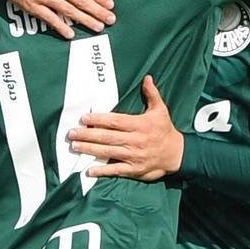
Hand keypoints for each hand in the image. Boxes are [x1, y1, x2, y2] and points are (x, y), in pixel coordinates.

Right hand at [0, 0, 114, 39]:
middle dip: (97, 11)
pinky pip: (47, 18)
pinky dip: (59, 26)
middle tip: (110, 20)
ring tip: (97, 28)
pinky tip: (70, 33)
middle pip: (79, 0)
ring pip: (67, 10)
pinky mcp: (30, 5)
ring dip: (84, 20)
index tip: (110, 4)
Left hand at [67, 76, 183, 180]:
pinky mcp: (134, 169)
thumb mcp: (161, 110)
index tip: (84, 118)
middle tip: (72, 133)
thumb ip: (152, 94)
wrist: (177, 154)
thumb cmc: (165, 130)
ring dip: (90, 150)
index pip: (115, 121)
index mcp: (140, 125)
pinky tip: (89, 170)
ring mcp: (134, 156)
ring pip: (108, 152)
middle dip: (88, 135)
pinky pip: (116, 170)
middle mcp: (135, 140)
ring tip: (75, 146)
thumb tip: (147, 78)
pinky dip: (102, 171)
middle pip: (108, 137)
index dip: (99, 120)